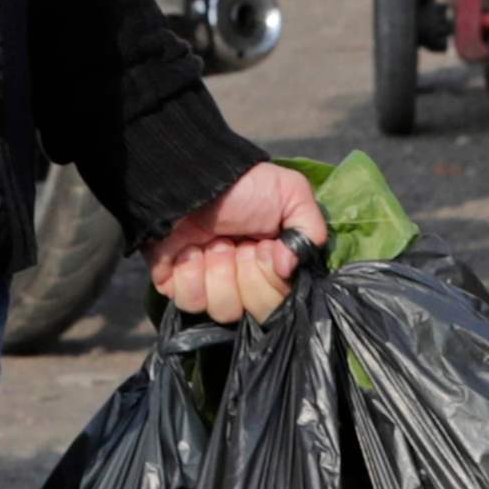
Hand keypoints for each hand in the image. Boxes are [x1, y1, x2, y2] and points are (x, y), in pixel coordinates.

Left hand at [146, 160, 325, 324]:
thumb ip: (310, 230)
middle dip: (246, 272)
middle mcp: (245, 284)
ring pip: (223, 310)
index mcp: (273, 270)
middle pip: (255, 312)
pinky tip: (190, 252)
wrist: (195, 176)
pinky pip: (189, 302)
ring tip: (213, 244)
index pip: (281, 303)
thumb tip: (288, 269)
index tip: (264, 247)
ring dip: (218, 271)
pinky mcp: (177, 286)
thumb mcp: (293, 195)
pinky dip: (190, 275)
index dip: (271, 277)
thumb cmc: (246, 185)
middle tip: (236, 243)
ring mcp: (210, 287)